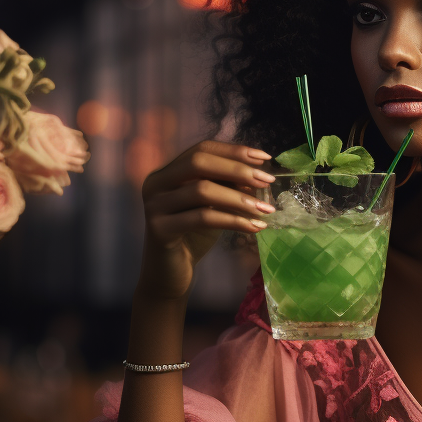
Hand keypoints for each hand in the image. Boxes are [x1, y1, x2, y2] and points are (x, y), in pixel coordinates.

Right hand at [138, 140, 275, 300]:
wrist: (170, 273)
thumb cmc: (194, 236)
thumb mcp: (213, 206)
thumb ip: (227, 187)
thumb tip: (258, 174)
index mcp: (168, 171)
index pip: (202, 148)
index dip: (234, 151)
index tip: (264, 158)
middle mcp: (156, 183)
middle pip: (199, 162)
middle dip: (237, 169)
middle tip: (267, 181)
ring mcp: (154, 205)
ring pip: (202, 190)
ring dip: (239, 199)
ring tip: (266, 209)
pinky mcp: (160, 229)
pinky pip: (202, 218)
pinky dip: (233, 220)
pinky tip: (255, 227)